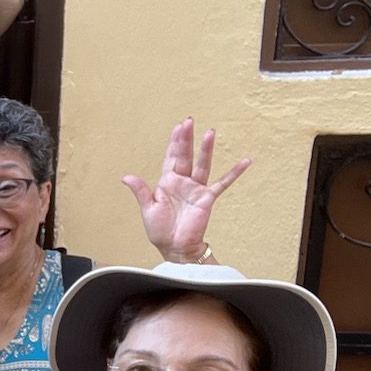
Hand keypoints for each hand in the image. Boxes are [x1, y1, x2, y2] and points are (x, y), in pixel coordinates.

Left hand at [122, 117, 250, 260]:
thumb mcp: (148, 209)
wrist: (175, 248)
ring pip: (202, 165)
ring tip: (210, 132)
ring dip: (206, 150)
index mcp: (166, 183)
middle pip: (186, 156)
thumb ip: (141, 191)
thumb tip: (126, 177)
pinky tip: (245, 162)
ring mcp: (196, 189)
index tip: (178, 127)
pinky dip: (234, 173)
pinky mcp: (207, 198)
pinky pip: (223, 184)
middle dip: (187, 140)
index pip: (171, 158)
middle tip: (189, 121)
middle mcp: (182, 183)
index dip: (174, 143)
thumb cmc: (160, 231)